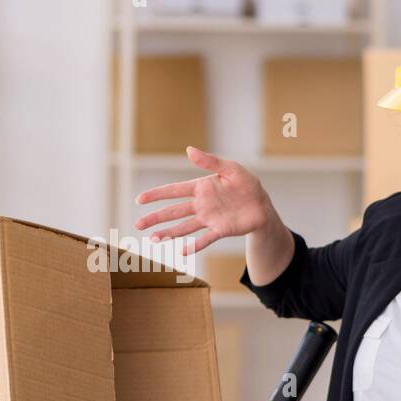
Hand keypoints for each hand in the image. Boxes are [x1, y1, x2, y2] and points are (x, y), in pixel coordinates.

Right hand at [134, 146, 270, 254]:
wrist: (262, 205)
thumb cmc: (246, 184)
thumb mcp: (231, 169)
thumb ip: (210, 161)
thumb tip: (188, 150)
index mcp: (201, 188)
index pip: (174, 191)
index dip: (157, 194)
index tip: (140, 199)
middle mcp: (200, 205)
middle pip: (173, 212)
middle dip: (155, 218)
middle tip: (138, 224)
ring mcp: (208, 219)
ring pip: (184, 227)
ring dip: (168, 233)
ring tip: (152, 239)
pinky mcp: (220, 230)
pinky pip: (205, 239)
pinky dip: (194, 245)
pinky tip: (182, 251)